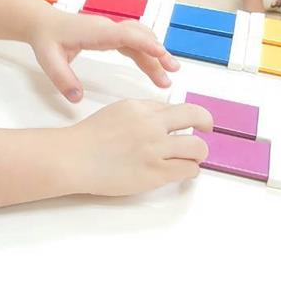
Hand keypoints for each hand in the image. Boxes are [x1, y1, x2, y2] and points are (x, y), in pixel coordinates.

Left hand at [29, 11, 178, 101]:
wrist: (42, 23)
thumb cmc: (46, 40)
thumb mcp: (49, 61)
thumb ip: (63, 79)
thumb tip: (77, 98)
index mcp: (96, 32)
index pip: (126, 35)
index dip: (145, 43)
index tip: (162, 54)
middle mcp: (107, 28)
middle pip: (139, 37)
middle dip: (157, 53)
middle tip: (173, 71)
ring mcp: (110, 30)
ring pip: (139, 38)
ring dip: (155, 54)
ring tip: (169, 74)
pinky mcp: (110, 35)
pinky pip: (134, 42)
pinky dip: (146, 53)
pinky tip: (154, 66)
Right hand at [62, 99, 213, 195]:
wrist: (73, 159)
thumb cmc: (88, 139)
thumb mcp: (116, 112)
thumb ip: (141, 112)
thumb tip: (163, 119)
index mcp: (140, 108)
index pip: (176, 107)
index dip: (189, 115)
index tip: (194, 121)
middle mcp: (151, 125)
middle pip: (196, 117)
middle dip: (206, 123)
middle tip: (207, 130)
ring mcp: (155, 149)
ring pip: (198, 148)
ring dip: (199, 153)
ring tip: (192, 158)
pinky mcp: (155, 173)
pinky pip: (188, 170)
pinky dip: (190, 170)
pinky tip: (182, 171)